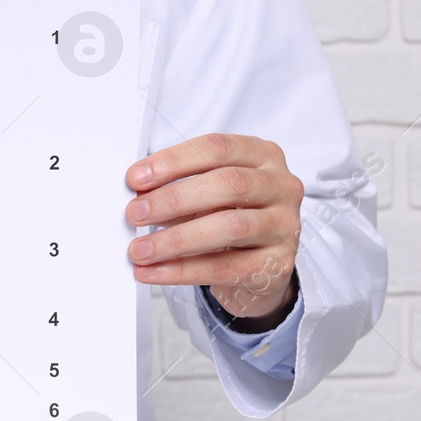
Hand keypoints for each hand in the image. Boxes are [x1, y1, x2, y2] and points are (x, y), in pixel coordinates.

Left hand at [124, 133, 302, 326]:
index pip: (217, 148)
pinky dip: (182, 271)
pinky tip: (153, 272)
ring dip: (175, 239)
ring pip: (229, 227)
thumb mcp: (208, 195)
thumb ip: (179, 188)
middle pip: (228, 184)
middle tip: (135, 213)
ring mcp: (284, 226)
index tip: (136, 178)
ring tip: (140, 249)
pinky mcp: (277, 265)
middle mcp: (281, 187)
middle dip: (174, 199)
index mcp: (263, 156)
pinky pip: (225, 267)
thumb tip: (138, 196)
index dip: (174, 161)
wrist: (261, 267)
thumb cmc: (230, 218)